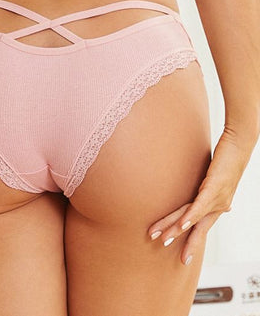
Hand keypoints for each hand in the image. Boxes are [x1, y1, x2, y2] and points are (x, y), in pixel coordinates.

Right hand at [147, 125, 257, 265]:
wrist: (239, 144)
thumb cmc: (228, 159)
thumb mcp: (219, 178)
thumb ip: (213, 191)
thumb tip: (219, 203)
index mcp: (217, 205)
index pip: (201, 226)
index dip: (192, 242)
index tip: (184, 257)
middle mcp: (218, 205)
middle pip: (194, 225)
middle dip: (179, 239)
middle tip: (163, 248)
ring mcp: (217, 197)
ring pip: (192, 218)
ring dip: (176, 229)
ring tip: (162, 239)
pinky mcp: (214, 186)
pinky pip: (199, 205)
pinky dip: (189, 216)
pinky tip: (182, 225)